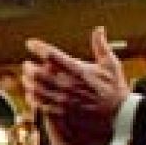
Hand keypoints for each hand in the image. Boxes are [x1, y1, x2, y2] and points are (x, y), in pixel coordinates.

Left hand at [22, 27, 128, 144]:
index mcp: (78, 70)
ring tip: (25, 78)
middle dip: (30, 68)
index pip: (52, 55)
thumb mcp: (111, 64)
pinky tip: (31, 95)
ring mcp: (65, 100)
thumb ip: (101, 46)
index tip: (30, 43)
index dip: (38, 47)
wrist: (120, 115)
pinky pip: (42, 105)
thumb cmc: (115, 88)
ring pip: (38, 90)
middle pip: (40, 73)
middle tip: (26, 64)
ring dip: (29, 83)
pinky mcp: (64, 112)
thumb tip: (98, 29)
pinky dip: (34, 99)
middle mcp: (69, 85)